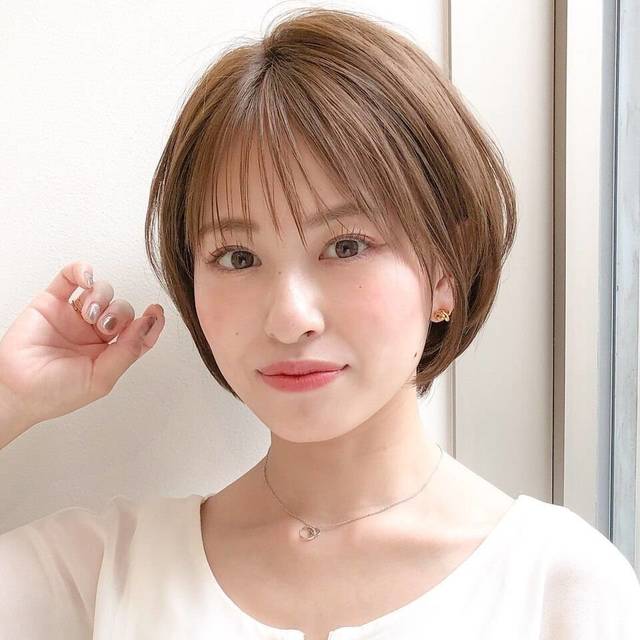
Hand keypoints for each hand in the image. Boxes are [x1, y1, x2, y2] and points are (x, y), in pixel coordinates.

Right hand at [0, 260, 164, 431]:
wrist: (15, 389)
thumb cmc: (55, 393)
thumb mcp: (101, 378)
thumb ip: (127, 351)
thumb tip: (148, 325)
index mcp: (111, 352)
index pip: (139, 333)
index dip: (151, 321)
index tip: (156, 311)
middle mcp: (96, 333)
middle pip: (123, 310)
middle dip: (119, 314)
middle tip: (103, 327)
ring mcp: (75, 316)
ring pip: (103, 291)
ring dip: (102, 297)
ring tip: (88, 315)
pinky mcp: (53, 302)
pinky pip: (71, 277)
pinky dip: (82, 270)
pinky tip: (86, 278)